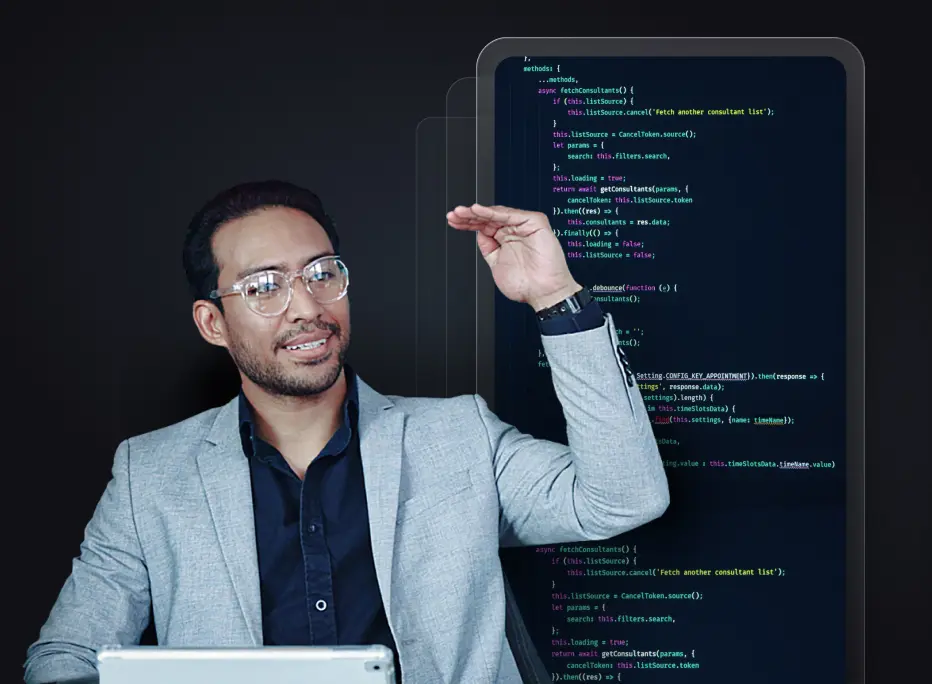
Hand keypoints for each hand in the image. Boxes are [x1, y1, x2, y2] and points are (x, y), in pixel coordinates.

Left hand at [446, 204, 580, 310]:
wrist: (543, 293)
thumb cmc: (526, 284)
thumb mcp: (496, 265)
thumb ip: (488, 248)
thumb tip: (478, 233)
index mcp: (506, 240)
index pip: (483, 227)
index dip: (467, 223)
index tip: (453, 222)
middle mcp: (514, 231)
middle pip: (488, 218)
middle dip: (469, 216)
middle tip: (454, 215)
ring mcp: (523, 226)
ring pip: (497, 214)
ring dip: (477, 212)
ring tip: (462, 212)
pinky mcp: (534, 222)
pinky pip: (510, 214)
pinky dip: (493, 212)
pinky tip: (478, 211)